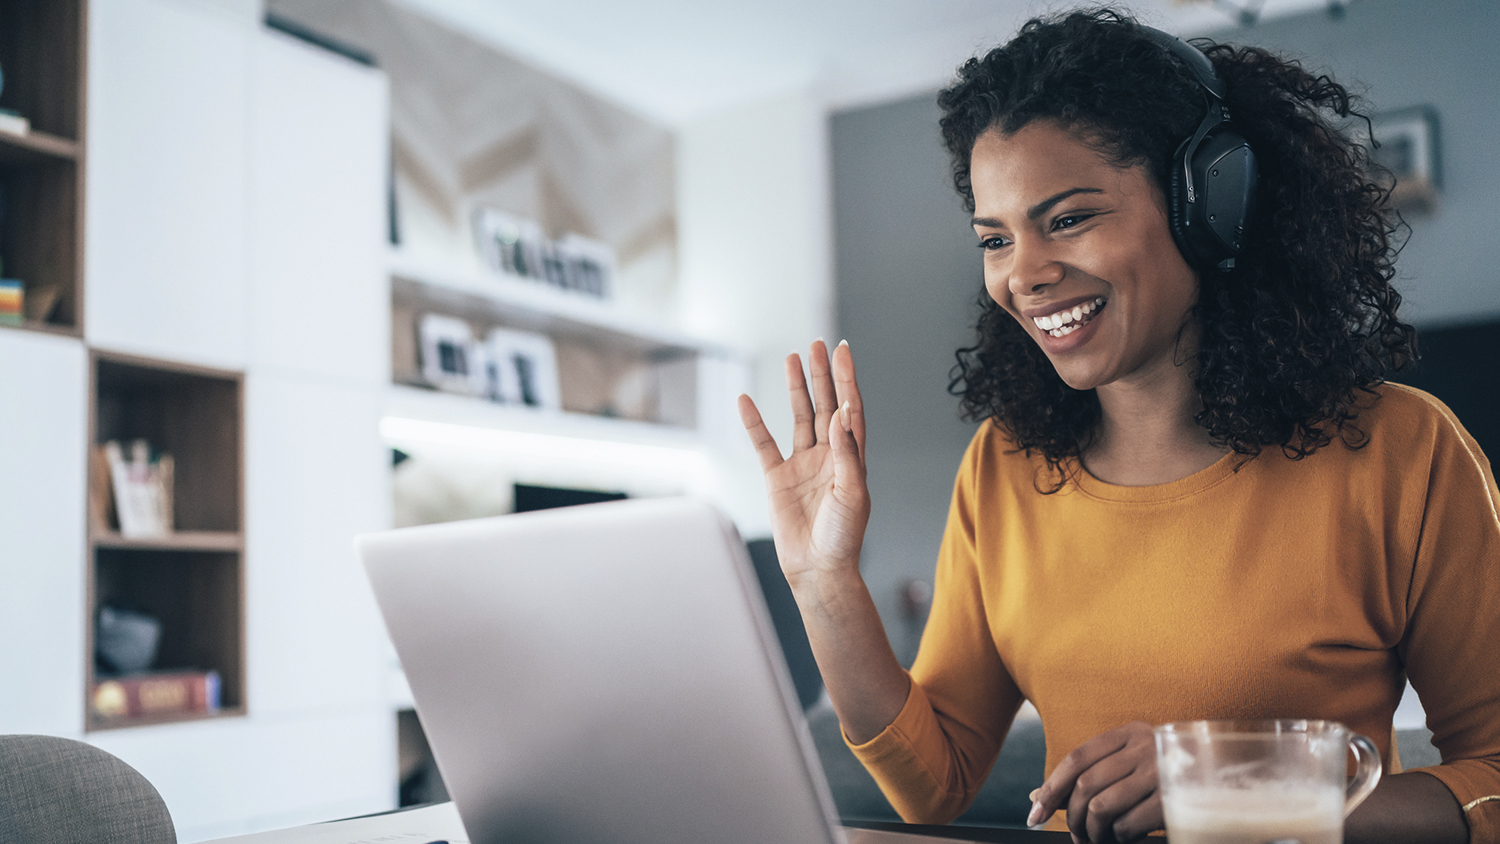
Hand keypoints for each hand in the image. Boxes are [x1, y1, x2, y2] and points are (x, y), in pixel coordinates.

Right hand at [738, 339, 868, 590]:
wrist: (818, 569)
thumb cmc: (843, 536)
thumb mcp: (852, 492)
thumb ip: (846, 451)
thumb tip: (841, 412)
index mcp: (851, 457)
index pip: (850, 409)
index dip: (847, 379)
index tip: (843, 351)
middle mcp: (828, 456)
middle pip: (824, 405)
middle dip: (822, 375)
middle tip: (817, 345)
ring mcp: (801, 465)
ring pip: (798, 417)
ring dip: (796, 388)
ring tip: (792, 358)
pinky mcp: (777, 479)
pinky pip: (764, 444)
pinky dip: (754, 423)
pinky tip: (745, 400)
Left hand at [1028, 721, 1161, 843]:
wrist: (1228, 783)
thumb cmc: (1164, 777)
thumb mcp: (1130, 765)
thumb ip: (1089, 776)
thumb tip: (1037, 797)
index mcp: (1130, 734)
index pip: (1077, 758)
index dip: (1051, 788)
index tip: (1035, 813)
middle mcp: (1145, 747)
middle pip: (1085, 784)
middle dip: (1072, 817)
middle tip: (1077, 835)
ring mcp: (1161, 773)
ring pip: (1101, 807)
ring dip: (1092, 831)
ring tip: (1097, 838)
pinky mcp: (1172, 802)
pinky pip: (1127, 825)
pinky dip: (1118, 838)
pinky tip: (1124, 837)